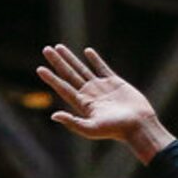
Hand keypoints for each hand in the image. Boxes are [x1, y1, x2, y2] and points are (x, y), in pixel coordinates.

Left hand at [37, 44, 161, 153]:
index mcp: (82, 105)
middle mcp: (89, 95)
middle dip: (58, 62)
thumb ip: (72, 122)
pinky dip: (95, 59)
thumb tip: (54, 116)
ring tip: (60, 47)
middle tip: (46, 49)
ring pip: (82, 69)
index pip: (63, 88)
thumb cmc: (115, 130)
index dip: (51, 78)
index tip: (40, 68)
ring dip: (71, 58)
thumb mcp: (91, 129)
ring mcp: (101, 88)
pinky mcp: (114, 82)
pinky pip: (101, 68)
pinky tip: (87, 52)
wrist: (138, 124)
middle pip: (69, 75)